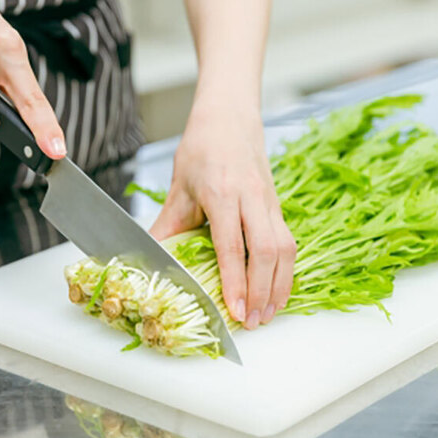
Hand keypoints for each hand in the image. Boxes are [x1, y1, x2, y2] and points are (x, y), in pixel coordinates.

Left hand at [150, 103, 295, 328]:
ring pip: (285, 248)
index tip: (236, 311)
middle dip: (262, 291)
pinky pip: (288, 241)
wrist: (230, 115)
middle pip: (266, 251)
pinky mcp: (277, 205)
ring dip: (279, 285)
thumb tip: (149, 259)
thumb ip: (168, 225)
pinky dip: (286, 270)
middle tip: (253, 321)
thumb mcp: (179, 186)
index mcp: (223, 192)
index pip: (232, 245)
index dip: (235, 282)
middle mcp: (252, 198)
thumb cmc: (201, 147)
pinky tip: (278, 290)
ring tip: (268, 314)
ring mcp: (269, 201)